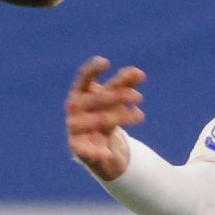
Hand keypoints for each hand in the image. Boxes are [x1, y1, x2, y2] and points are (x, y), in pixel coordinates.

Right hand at [65, 56, 146, 180]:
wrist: (101, 145)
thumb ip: (125, 83)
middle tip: (139, 96)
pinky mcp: (77, 146)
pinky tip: (107, 153)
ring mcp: (74, 127)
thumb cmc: (107, 113)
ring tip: (141, 114)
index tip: (105, 62)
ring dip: (119, 118)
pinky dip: (95, 150)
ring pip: (98, 120)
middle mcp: (74, 108)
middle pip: (96, 99)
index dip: (92, 69)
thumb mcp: (117, 97)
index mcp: (81, 92)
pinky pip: (85, 149)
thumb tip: (140, 73)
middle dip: (117, 96)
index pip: (84, 78)